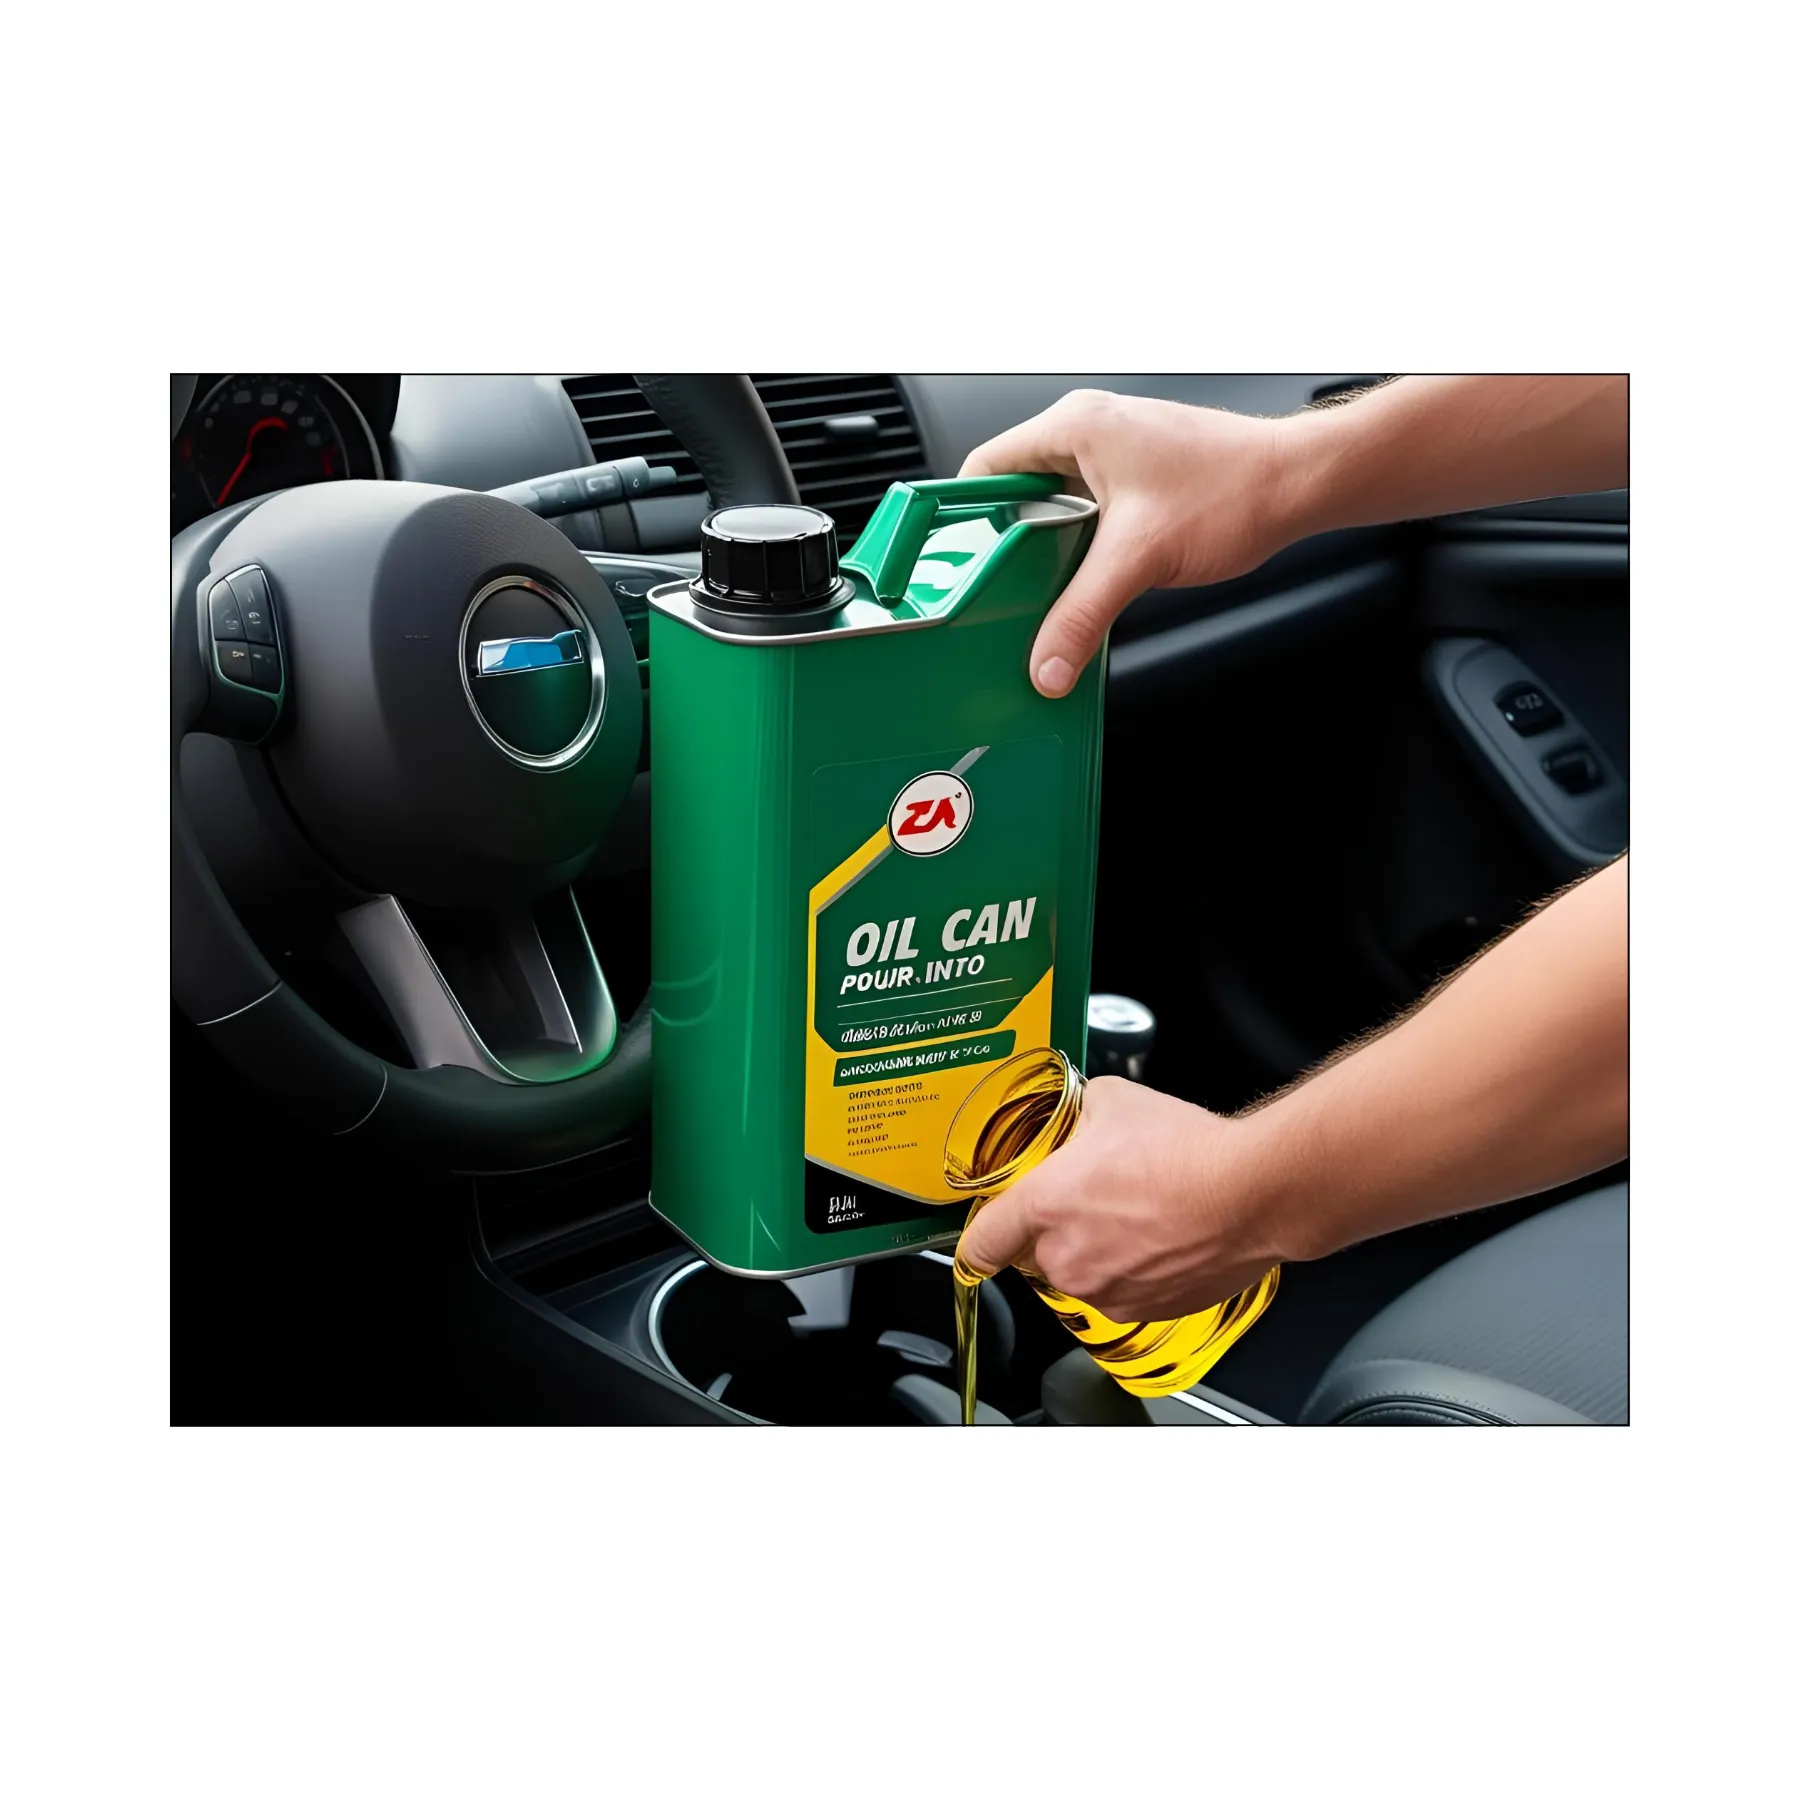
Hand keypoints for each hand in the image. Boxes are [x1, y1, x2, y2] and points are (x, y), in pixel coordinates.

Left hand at [953, 1076, 1289, 1321]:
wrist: (1251, 1193)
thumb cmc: (1186, 1150)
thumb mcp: (1112, 1100)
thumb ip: (1076, 1113)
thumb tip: (1075, 1113)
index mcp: (1043, 1205)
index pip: (980, 1242)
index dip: (976, 1240)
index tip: (978, 1239)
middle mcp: (1066, 1257)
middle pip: (1034, 1253)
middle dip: (1053, 1229)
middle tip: (1090, 1197)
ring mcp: (1104, 1291)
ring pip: (1079, 1273)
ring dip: (1094, 1249)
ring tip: (1134, 1212)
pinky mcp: (1142, 1311)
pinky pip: (1118, 1291)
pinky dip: (1131, 1270)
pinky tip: (1158, 1234)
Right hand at [959, 390, 1301, 696]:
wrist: (1298, 484)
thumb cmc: (1235, 488)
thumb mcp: (1139, 560)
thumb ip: (1082, 615)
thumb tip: (1047, 662)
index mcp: (1075, 426)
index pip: (984, 468)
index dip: (964, 518)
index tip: (956, 562)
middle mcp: (1090, 431)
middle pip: (1014, 493)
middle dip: (1008, 545)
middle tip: (1002, 590)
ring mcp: (1115, 452)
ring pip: (1051, 507)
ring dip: (1048, 552)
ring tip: (1046, 590)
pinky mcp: (1137, 477)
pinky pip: (1084, 513)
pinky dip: (1078, 550)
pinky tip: (1087, 582)